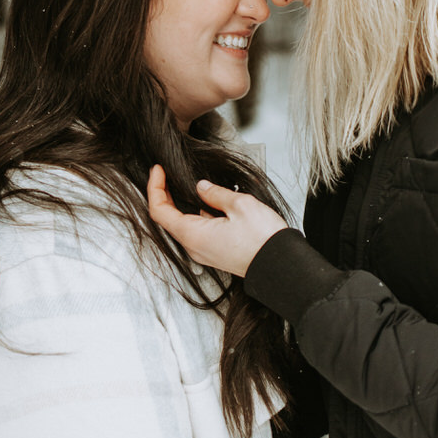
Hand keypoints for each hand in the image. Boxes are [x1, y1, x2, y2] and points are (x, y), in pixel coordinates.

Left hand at [147, 165, 286, 277]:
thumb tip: (201, 187)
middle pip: (167, 218)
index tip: (159, 170)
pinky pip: (197, 231)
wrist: (282, 266)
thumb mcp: (240, 205)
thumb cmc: (263, 240)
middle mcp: (194, 247)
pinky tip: (208, 200)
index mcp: (193, 235)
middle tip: (168, 173)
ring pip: (182, 224)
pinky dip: (195, 213)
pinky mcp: (214, 252)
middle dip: (165, 194)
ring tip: (188, 183)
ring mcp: (204, 252)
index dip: (155, 188)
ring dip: (181, 203)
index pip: (159, 210)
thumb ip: (215, 193)